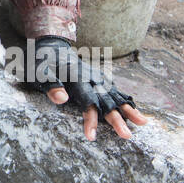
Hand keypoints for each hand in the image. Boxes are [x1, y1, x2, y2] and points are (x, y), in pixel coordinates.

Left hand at [32, 36, 148, 140]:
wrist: (53, 46)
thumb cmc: (43, 63)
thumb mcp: (40, 73)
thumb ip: (51, 86)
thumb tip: (61, 99)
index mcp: (76, 77)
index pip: (86, 101)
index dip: (90, 119)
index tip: (92, 136)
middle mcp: (91, 77)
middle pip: (106, 100)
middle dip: (117, 119)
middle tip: (127, 136)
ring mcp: (98, 78)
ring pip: (115, 95)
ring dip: (129, 109)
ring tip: (144, 123)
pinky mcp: (101, 80)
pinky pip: (116, 91)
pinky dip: (127, 101)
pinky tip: (137, 112)